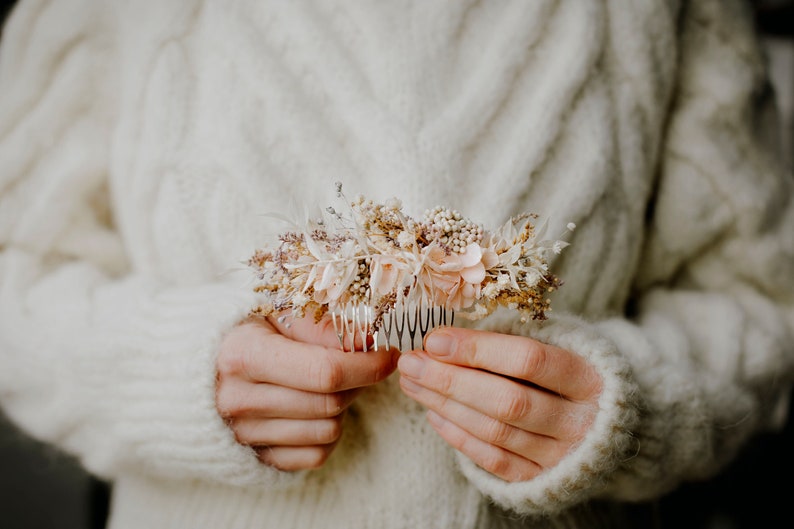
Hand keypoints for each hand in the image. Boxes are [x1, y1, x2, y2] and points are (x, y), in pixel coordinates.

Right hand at [216, 315, 398, 470]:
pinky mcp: (256, 458)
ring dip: (343, 407)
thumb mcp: (275, 313)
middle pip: (331, 401)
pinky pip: (317, 455)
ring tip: (330, 384)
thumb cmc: (248, 334)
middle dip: (359, 382)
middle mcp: (237, 398)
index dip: (367, 364)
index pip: (325, 371)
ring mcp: (244, 434)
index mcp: (243, 354)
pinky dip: (327, 434)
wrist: (198, 371)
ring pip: (329, 430)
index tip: (388, 353)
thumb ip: (319, 324)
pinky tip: (315, 409)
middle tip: (360, 364)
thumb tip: (368, 338)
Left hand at [398, 327, 601, 481]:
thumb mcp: (558, 344)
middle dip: (451, 380)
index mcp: (590, 377)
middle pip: (507, 401)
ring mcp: (563, 456)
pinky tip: (433, 414)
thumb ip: (510, 339)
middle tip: (411, 363)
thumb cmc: (569, 371)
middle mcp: (581, 421)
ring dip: (445, 405)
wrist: (608, 422)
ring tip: (413, 382)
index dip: (478, 350)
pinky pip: (494, 461)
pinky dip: (459, 437)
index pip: (528, 360)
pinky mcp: (543, 480)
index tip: (435, 339)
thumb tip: (444, 338)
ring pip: (495, 431)